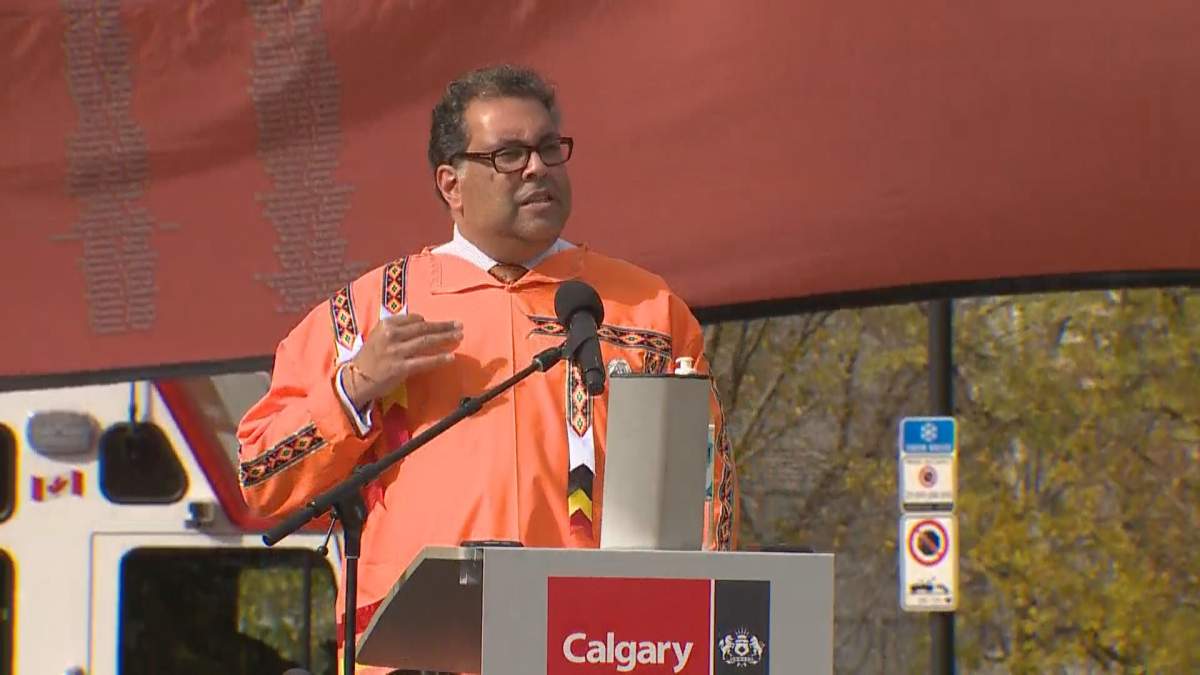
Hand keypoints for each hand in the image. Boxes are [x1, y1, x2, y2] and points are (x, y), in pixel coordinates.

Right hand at [342, 314, 462, 408]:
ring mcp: (396, 351)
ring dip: (445, 338)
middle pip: (424, 328)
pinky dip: (439, 359)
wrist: (356, 379)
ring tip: (459, 337)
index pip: (414, 319)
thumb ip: (398, 329)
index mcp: (386, 324)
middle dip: (444, 326)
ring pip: (427, 342)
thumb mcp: (379, 336)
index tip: (441, 325)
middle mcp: (392, 335)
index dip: (430, 322)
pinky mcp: (400, 368)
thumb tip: (422, 324)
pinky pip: (424, 361)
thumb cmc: (370, 358)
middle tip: (459, 325)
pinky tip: (450, 357)